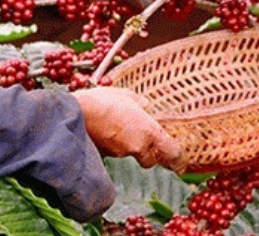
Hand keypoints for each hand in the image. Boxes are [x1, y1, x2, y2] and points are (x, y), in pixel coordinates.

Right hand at [72, 87, 186, 172]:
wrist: (77, 113)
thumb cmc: (104, 101)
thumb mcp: (127, 95)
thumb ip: (140, 103)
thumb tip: (145, 105)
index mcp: (149, 132)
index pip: (172, 153)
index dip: (178, 159)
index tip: (181, 162)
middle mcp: (138, 146)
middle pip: (150, 159)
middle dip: (149, 153)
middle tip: (145, 140)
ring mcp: (120, 152)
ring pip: (131, 154)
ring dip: (128, 145)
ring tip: (118, 127)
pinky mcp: (106, 155)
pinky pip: (115, 152)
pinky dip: (113, 144)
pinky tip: (106, 130)